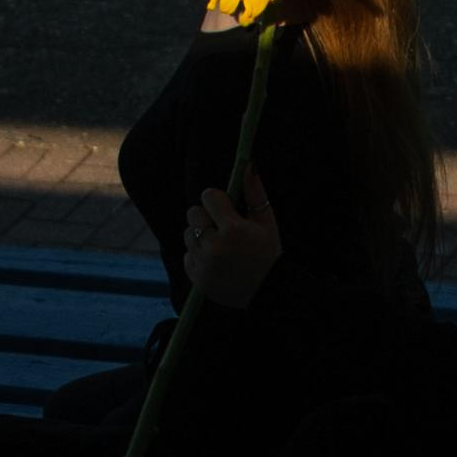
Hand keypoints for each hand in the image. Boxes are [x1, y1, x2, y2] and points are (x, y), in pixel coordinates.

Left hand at [182, 170, 281, 307]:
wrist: (267, 292)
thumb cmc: (269, 253)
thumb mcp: (267, 222)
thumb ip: (255, 193)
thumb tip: (248, 165)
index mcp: (233, 229)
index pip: (209, 196)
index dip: (218, 200)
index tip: (227, 208)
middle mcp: (215, 246)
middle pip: (193, 214)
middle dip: (207, 217)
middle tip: (223, 228)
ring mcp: (204, 264)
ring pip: (188, 234)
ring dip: (201, 236)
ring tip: (220, 246)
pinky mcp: (196, 278)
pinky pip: (187, 255)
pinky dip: (198, 256)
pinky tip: (216, 261)